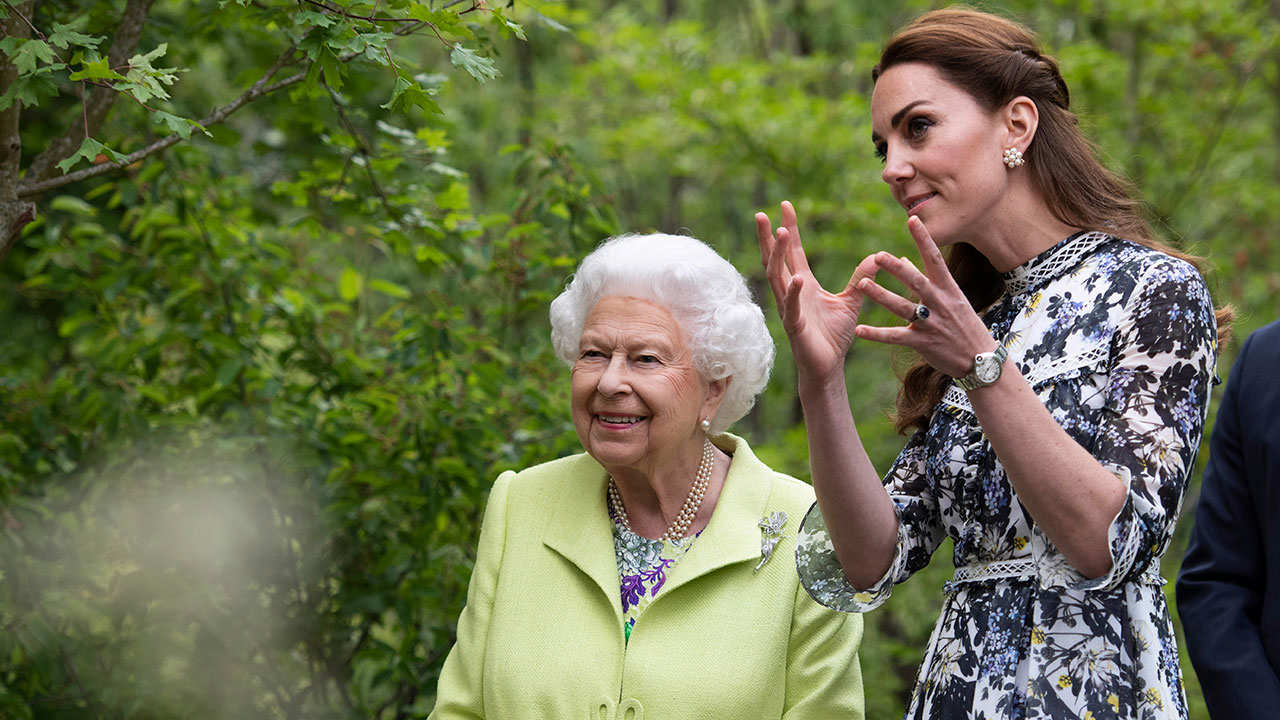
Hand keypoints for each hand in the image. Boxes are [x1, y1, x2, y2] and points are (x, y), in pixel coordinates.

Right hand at [756, 201, 878, 383]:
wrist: (829, 367)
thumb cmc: (834, 336)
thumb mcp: (852, 300)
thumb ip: (861, 278)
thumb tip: (878, 256)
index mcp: (803, 284)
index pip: (793, 252)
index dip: (789, 229)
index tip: (785, 205)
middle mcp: (792, 293)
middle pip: (776, 260)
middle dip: (770, 237)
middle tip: (764, 214)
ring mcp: (790, 309)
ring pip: (777, 278)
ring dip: (777, 256)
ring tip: (780, 234)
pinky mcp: (795, 327)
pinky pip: (792, 307)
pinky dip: (793, 293)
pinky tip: (796, 278)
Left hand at [853, 216, 997, 376]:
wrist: (981, 360)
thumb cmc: (964, 325)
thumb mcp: (951, 298)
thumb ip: (924, 278)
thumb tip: (902, 259)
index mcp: (948, 288)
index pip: (935, 258)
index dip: (923, 239)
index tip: (912, 219)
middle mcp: (940, 303)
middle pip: (916, 281)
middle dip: (897, 269)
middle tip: (877, 255)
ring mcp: (932, 323)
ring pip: (903, 307)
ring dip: (881, 295)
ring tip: (862, 284)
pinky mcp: (923, 342)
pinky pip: (896, 337)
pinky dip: (877, 334)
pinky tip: (859, 329)